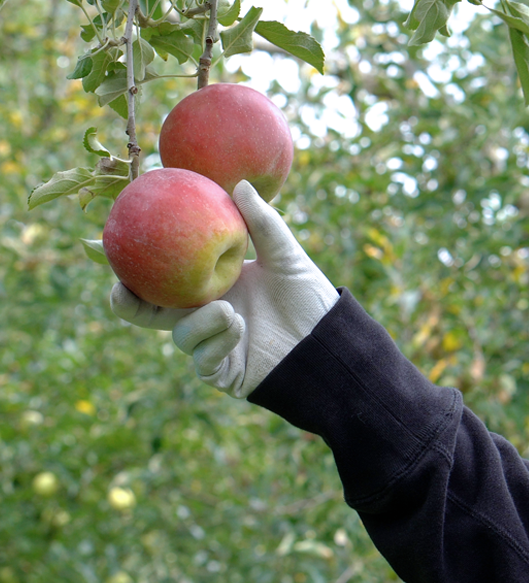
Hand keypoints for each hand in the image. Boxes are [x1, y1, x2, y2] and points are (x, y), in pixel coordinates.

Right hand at [111, 180, 338, 397]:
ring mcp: (212, 343)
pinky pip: (204, 360)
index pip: (164, 277)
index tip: (119, 247)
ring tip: (230, 312)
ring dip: (200, 323)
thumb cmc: (307, 295)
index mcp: (211, 285)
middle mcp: (205, 314)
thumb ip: (263, 223)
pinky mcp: (223, 370)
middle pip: (151, 312)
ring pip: (181, 336)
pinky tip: (237, 328)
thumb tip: (240, 184)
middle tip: (120, 291)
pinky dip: (217, 343)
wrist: (328, 337)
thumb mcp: (285, 255)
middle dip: (128, 303)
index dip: (138, 267)